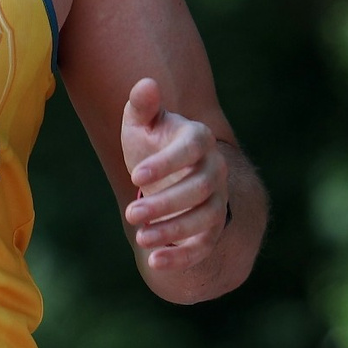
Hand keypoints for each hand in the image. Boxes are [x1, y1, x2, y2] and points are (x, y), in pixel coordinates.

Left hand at [121, 78, 227, 270]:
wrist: (165, 173)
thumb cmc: (151, 142)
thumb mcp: (141, 123)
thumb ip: (143, 106)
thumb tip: (146, 84)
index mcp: (198, 139)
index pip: (191, 148)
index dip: (166, 163)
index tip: (135, 175)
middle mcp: (214, 170)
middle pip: (199, 189)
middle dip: (166, 203)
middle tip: (130, 213)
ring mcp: (216, 200)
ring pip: (205, 219)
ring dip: (173, 230)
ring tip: (140, 238)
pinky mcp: (211, 228)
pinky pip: (204, 245)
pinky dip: (183, 256)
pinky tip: (155, 263)